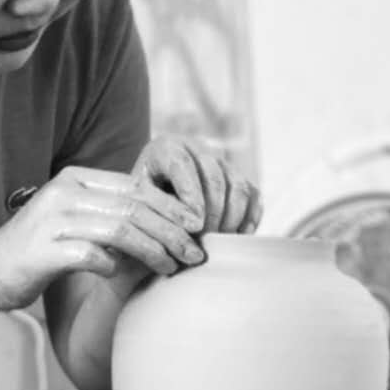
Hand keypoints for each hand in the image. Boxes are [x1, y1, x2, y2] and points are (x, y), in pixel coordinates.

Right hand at [0, 166, 204, 310]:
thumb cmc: (40, 251)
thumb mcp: (77, 221)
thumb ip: (112, 215)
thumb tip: (169, 225)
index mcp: (75, 179)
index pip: (135, 186)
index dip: (171, 205)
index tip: (198, 225)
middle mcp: (63, 193)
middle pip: (133, 207)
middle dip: (171, 230)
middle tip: (196, 252)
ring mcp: (51, 221)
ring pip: (119, 230)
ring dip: (153, 250)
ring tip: (173, 267)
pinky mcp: (42, 251)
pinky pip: (91, 256)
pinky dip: (114, 267)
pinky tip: (124, 277)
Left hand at [131, 137, 262, 235]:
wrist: (154, 194)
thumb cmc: (142, 201)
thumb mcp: (136, 201)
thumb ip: (149, 212)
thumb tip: (172, 234)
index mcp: (166, 148)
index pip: (182, 164)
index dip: (191, 194)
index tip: (194, 225)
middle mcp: (196, 148)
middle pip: (214, 177)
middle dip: (212, 213)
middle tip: (205, 241)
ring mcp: (220, 161)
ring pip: (238, 186)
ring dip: (231, 218)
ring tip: (218, 242)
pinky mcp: (237, 177)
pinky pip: (253, 195)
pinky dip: (249, 218)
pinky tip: (236, 238)